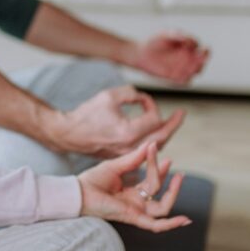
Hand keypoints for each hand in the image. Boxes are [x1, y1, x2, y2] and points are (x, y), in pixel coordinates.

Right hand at [46, 85, 184, 157]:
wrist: (68, 134)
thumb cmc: (86, 114)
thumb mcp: (109, 96)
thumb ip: (131, 93)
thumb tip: (144, 99)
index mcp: (128, 133)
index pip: (154, 119)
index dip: (152, 105)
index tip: (143, 98)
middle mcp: (129, 147)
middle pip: (162, 138)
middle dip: (173, 125)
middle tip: (181, 114)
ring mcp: (126, 154)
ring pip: (155, 147)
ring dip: (164, 133)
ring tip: (170, 122)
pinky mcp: (122, 156)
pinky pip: (144, 151)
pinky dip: (152, 141)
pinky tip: (154, 132)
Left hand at [79, 142, 190, 232]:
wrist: (78, 192)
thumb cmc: (92, 180)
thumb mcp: (116, 166)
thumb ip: (134, 159)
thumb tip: (149, 145)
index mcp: (132, 192)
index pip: (152, 181)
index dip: (158, 167)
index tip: (156, 148)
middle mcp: (136, 203)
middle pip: (159, 193)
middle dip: (170, 180)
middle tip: (174, 166)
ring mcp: (136, 211)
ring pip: (162, 207)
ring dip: (173, 193)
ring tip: (179, 177)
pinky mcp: (133, 217)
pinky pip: (156, 225)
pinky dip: (170, 224)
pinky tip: (184, 219)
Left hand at [129, 32, 208, 84]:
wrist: (141, 53)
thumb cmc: (154, 41)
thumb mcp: (164, 34)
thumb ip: (176, 35)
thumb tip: (188, 39)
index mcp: (190, 45)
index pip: (202, 48)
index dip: (201, 48)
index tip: (191, 46)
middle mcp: (190, 57)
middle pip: (203, 60)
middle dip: (203, 59)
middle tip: (197, 57)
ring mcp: (184, 68)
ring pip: (197, 71)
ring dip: (194, 69)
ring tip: (185, 66)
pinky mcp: (176, 77)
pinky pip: (186, 81)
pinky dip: (185, 78)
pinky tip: (176, 74)